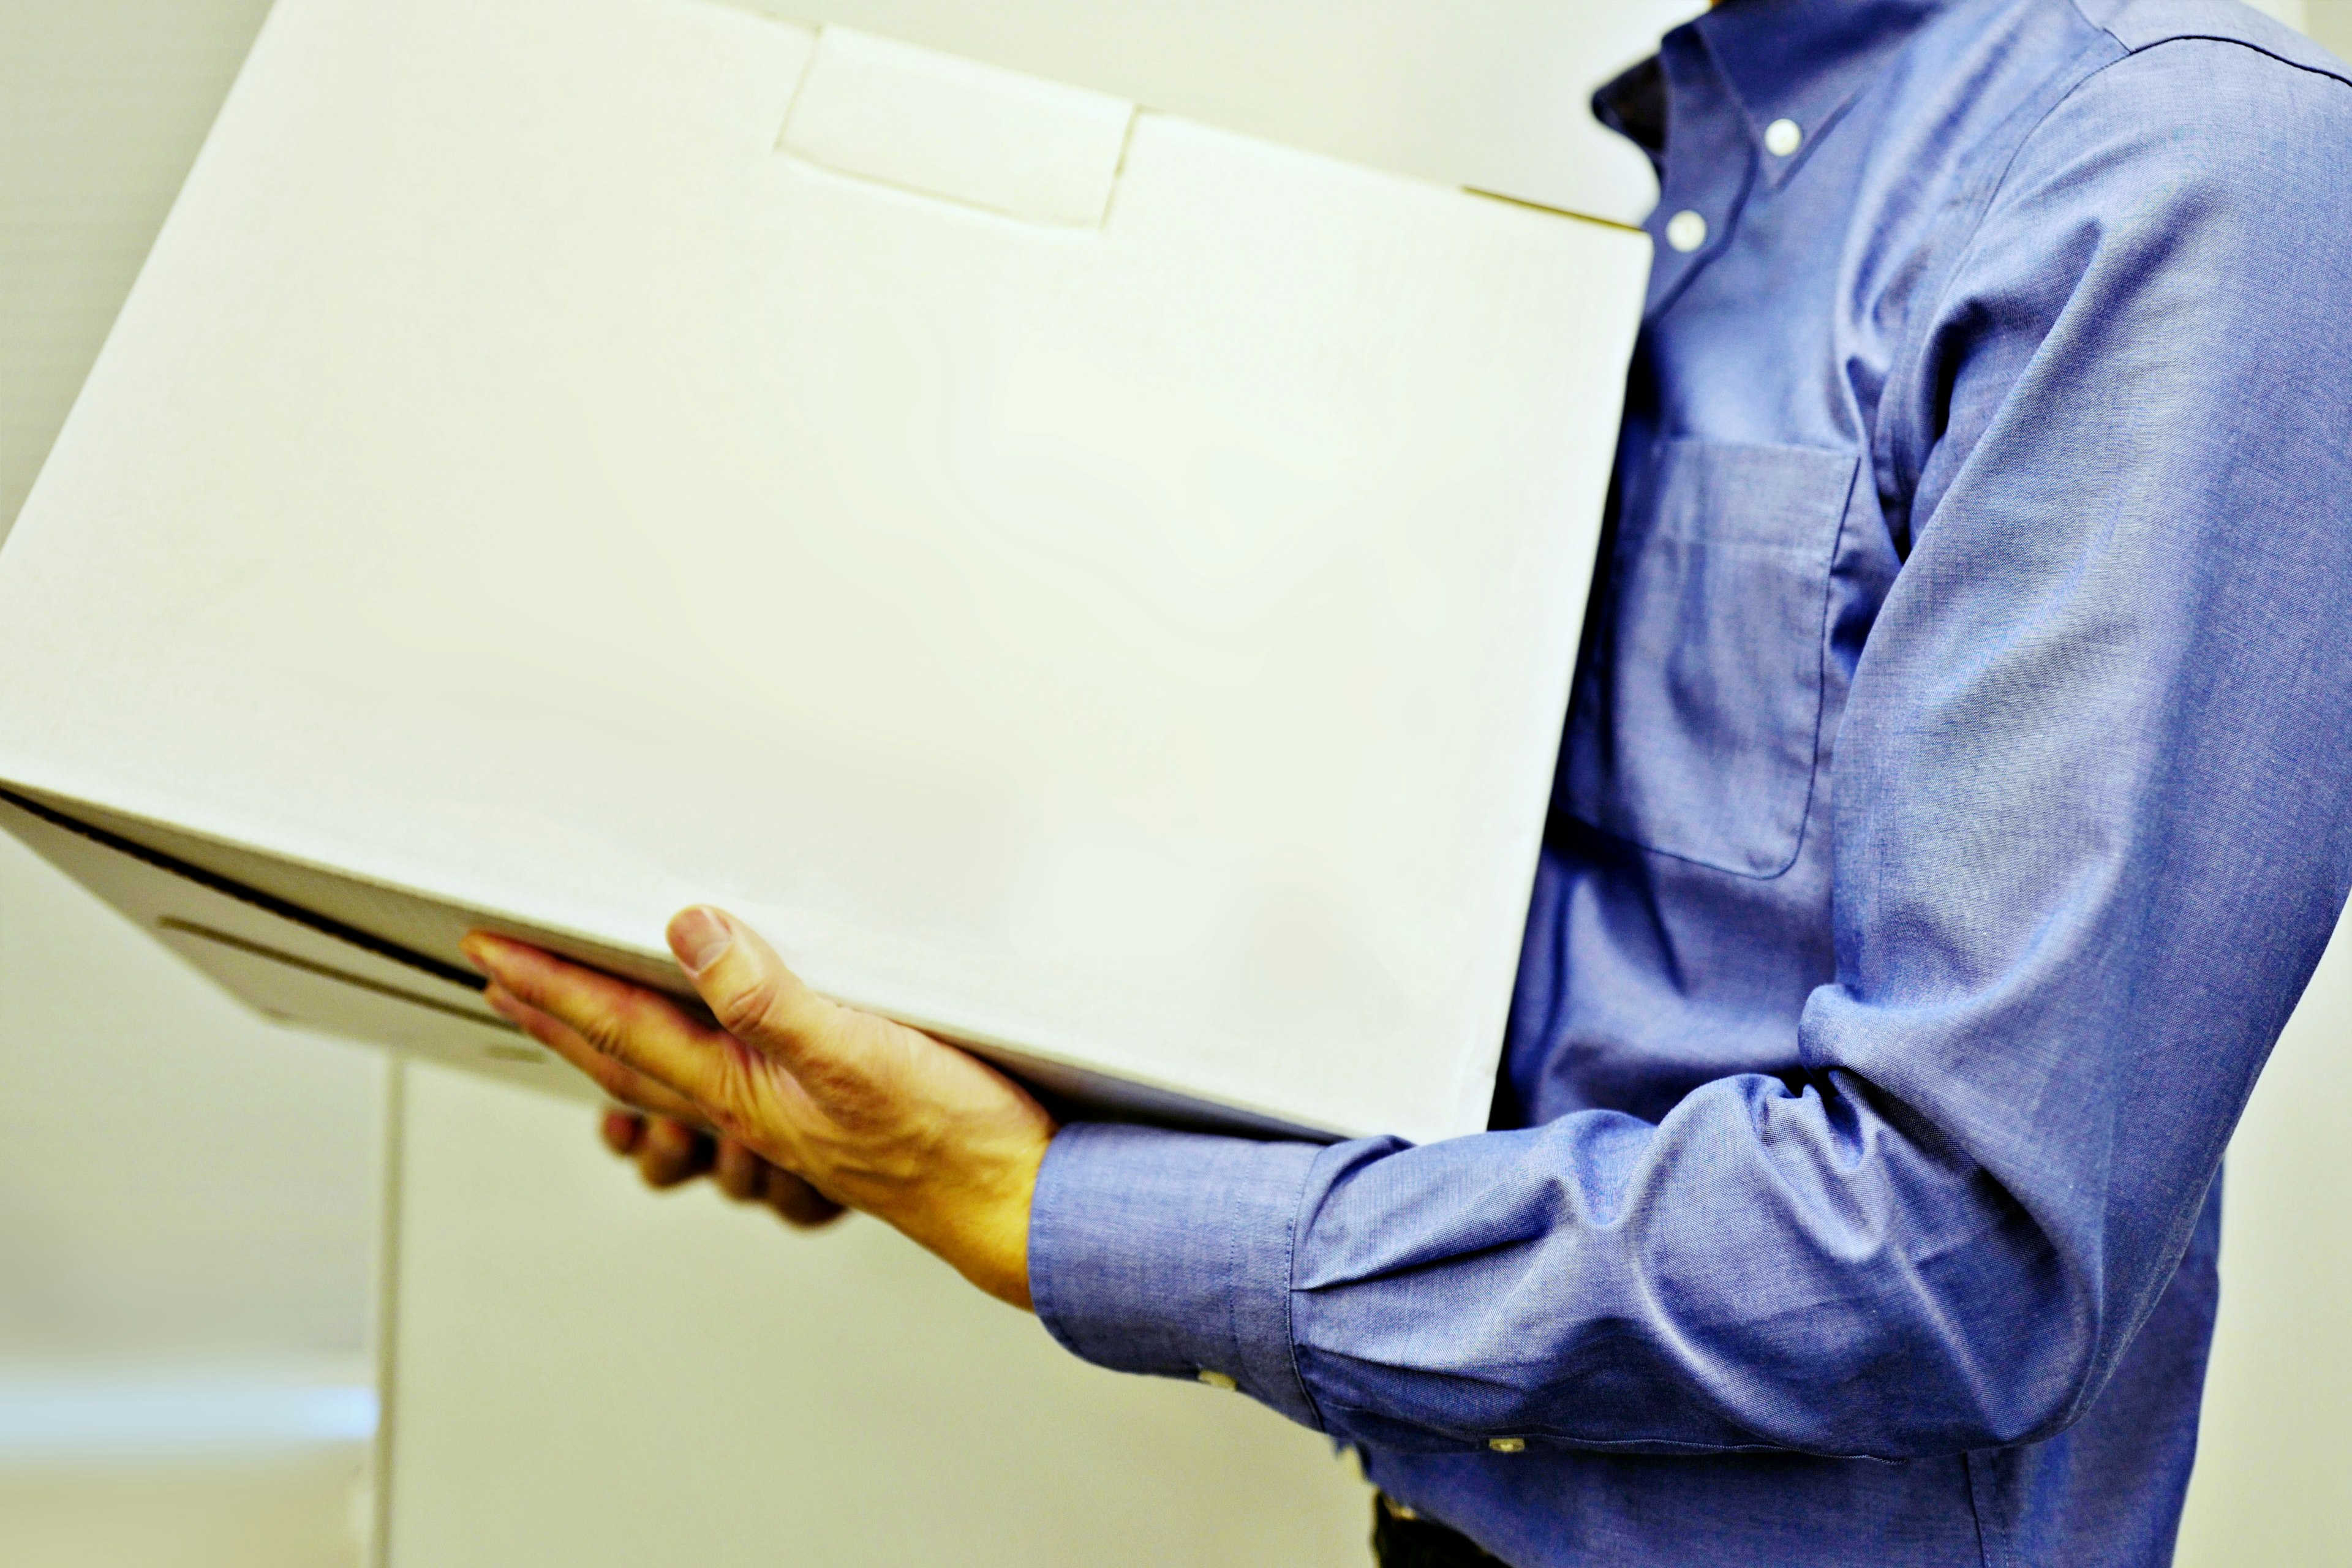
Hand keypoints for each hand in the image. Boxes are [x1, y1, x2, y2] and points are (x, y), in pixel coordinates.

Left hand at [461, 908, 1056, 1308]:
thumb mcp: (856, 1050)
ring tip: (572, 1017)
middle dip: (555, 1015)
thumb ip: (765, 994)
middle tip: (501, 978)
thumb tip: (687, 934)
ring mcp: (788, 1120)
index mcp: (743, 1091)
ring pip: (671, 1080)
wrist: (1019, 1204)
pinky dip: (688, 1066)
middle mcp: (752, 1110)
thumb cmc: (951, 1145)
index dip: (551, 984)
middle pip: (625, 1058)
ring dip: (610, 1045)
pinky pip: (727, 1088)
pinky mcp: (831, 1119)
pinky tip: (707, 1062)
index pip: (621, 1028)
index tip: (494, 950)